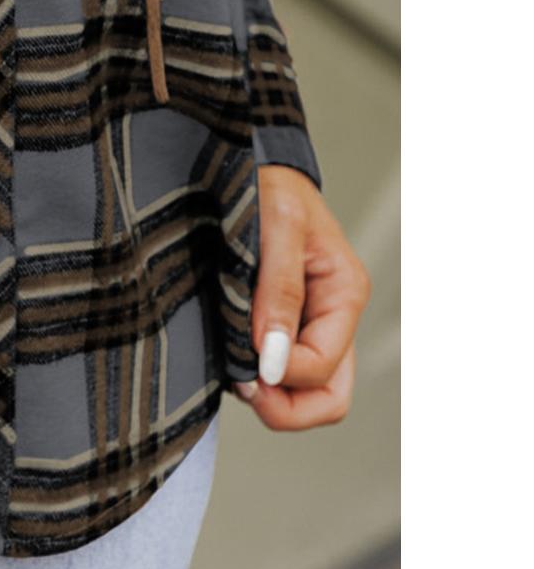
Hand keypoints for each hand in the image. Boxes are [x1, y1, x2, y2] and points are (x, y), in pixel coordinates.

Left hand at [235, 164, 370, 430]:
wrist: (247, 160)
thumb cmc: (267, 183)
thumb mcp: (275, 226)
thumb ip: (279, 292)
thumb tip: (273, 359)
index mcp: (344, 294)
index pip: (323, 368)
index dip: (283, 377)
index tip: (242, 365)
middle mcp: (332, 316)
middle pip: (329, 398)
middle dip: (287, 408)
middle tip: (241, 387)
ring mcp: (308, 323)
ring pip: (303, 391)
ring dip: (267, 392)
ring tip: (228, 362)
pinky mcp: (280, 322)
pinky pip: (277, 369)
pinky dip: (253, 372)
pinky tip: (225, 347)